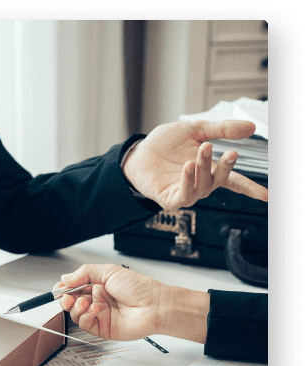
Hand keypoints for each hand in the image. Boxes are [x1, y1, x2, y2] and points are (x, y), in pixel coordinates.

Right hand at [57, 264, 209, 342]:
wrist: (155, 305)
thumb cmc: (139, 288)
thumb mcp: (108, 272)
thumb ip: (84, 273)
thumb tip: (65, 278)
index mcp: (98, 286)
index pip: (74, 288)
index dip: (64, 288)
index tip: (59, 288)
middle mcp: (98, 300)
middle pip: (72, 302)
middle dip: (65, 299)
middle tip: (65, 297)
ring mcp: (100, 315)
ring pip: (76, 314)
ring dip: (76, 308)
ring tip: (85, 302)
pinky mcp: (102, 329)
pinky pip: (85, 324)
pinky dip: (86, 316)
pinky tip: (95, 309)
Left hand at [122, 120, 267, 209]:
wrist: (138, 152)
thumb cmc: (165, 144)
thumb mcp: (195, 130)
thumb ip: (222, 130)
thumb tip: (251, 128)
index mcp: (209, 170)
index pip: (234, 181)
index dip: (250, 188)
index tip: (266, 196)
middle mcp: (200, 184)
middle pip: (219, 180)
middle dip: (225, 167)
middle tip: (230, 152)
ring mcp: (185, 193)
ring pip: (202, 187)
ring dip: (204, 169)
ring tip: (198, 154)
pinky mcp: (169, 199)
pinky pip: (183, 196)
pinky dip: (187, 182)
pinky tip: (188, 167)